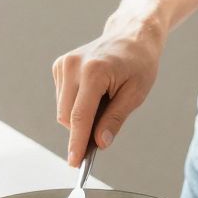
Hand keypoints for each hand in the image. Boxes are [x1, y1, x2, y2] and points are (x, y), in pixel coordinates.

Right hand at [53, 27, 160, 165]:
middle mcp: (72, 66)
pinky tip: (94, 93)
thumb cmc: (138, 62)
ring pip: (63, 110)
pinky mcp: (59, 66)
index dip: (77, 143)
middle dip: (82, 130)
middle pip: (67, 117)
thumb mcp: (136, 93)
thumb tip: (100, 143)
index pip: (80, 117)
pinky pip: (62, 99)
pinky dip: (76, 104)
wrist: (131, 35)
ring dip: (80, 116)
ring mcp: (63, 64)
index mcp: (93, 71)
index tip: (75, 163)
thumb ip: (115, 119)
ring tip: (104, 101)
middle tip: (104, 130)